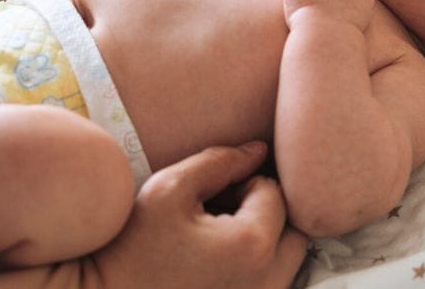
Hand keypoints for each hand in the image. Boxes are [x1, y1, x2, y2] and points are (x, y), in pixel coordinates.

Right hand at [90, 142, 307, 288]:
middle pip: (294, 230)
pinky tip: (218, 264)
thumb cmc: (130, 247)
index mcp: (251, 245)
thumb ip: (219, 161)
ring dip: (264, 242)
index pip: (275, 192)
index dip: (244, 183)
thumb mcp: (169, 189)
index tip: (212, 194)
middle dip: (266, 213)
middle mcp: (268, 281)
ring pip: (288, 261)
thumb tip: (258, 150)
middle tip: (223, 212)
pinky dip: (255, 269)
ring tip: (221, 239)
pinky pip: (271, 284)